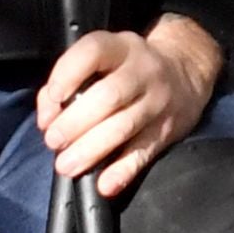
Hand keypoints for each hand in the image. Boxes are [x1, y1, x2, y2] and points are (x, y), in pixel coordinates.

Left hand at [36, 15, 221, 197]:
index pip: (93, 52)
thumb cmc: (128, 68)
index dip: (68, 73)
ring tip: (66, 165)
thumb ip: (68, 80)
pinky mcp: (167, 130)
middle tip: (54, 141)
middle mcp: (143, 71)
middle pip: (109, 96)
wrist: (186, 71)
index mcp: (121, 48)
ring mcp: (158, 102)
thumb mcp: (104, 60)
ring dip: (91, 149)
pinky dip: (123, 171)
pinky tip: (105, 184)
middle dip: (75, 122)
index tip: (54, 97)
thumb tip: (47, 118)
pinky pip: (144, 153)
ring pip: (124, 126)